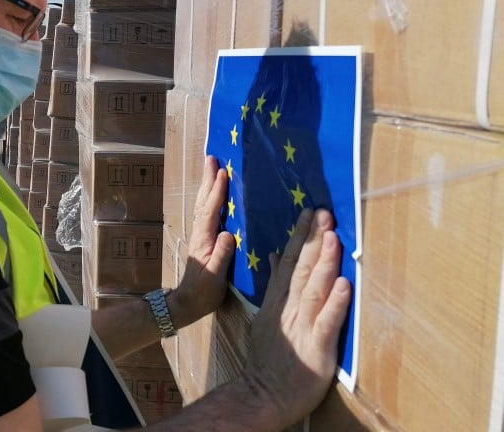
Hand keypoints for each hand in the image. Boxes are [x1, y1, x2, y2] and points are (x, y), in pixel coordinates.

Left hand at [170, 156, 235, 327]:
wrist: (188, 303)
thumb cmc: (203, 292)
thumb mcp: (215, 277)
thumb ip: (222, 256)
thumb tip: (229, 234)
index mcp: (204, 239)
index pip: (211, 211)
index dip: (217, 192)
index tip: (223, 172)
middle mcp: (201, 233)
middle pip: (204, 201)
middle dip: (208, 179)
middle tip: (212, 158)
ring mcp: (202, 235)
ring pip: (205, 205)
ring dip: (208, 185)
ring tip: (213, 167)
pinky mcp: (205, 239)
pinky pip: (209, 212)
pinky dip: (212, 198)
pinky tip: (216, 193)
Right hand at [240, 208, 351, 427]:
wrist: (264, 395)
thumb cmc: (270, 359)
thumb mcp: (266, 317)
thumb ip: (274, 286)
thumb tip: (278, 256)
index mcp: (278, 302)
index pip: (289, 262)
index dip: (300, 237)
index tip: (309, 213)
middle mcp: (289, 310)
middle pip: (302, 269)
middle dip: (313, 240)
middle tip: (324, 214)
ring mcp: (302, 328)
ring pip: (314, 289)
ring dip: (324, 263)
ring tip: (333, 238)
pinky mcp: (317, 349)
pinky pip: (327, 323)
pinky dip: (335, 303)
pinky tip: (345, 285)